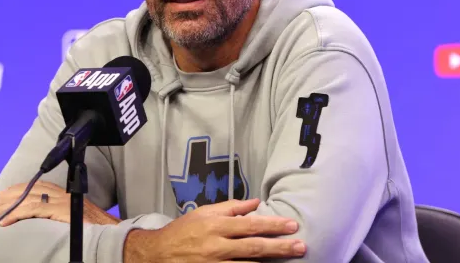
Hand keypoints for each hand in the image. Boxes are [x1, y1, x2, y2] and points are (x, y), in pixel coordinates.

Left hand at [0, 180, 120, 225]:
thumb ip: (60, 217)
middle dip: (7, 198)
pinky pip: (32, 209)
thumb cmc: (96, 230)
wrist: (110, 233)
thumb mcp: (74, 220)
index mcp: (65, 195)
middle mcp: (62, 194)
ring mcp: (60, 201)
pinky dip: (16, 214)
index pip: (37, 187)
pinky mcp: (59, 209)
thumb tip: (45, 224)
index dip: (18, 190)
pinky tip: (5, 221)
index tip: (3, 197)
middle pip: (28, 191)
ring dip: (6, 207)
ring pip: (26, 199)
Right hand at [124, 198, 305, 262]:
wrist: (158, 254)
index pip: (251, 225)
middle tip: (301, 246)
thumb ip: (231, 208)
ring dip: (270, 262)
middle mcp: (217, 246)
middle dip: (280, 247)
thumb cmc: (182, 231)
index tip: (292, 225)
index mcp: (216, 226)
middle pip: (255, 246)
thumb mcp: (204, 213)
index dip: (273, 225)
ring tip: (290, 260)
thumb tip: (255, 203)